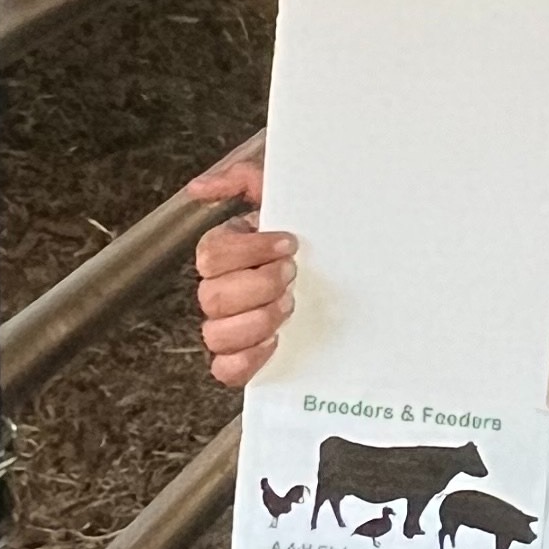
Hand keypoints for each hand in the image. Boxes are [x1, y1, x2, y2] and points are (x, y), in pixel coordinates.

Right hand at [191, 153, 298, 387]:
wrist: (347, 267)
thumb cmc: (308, 233)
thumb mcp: (281, 195)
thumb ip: (243, 179)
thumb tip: (200, 188)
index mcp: (224, 253)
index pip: (212, 254)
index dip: (250, 250)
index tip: (288, 244)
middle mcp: (221, 290)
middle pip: (213, 296)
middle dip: (261, 285)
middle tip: (292, 276)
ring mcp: (229, 326)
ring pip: (216, 334)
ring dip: (259, 320)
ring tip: (289, 304)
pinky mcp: (244, 357)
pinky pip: (225, 369)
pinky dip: (248, 358)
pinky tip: (274, 340)